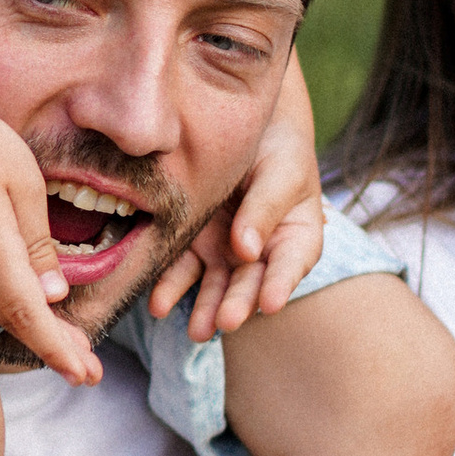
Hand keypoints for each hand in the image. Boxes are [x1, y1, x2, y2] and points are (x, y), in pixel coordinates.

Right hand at [0, 76, 95, 384]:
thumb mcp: (22, 180)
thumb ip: (38, 245)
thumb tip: (53, 297)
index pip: (28, 316)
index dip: (58, 350)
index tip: (85, 376)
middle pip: (9, 322)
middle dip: (51, 347)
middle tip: (89, 370)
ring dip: (24, 328)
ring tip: (66, 343)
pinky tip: (18, 305)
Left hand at [148, 103, 325, 344]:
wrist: (241, 124)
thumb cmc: (276, 147)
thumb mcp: (280, 170)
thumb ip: (265, 208)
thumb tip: (247, 250)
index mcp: (295, 237)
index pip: (291, 265)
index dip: (282, 284)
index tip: (271, 302)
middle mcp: (261, 254)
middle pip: (250, 283)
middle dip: (238, 304)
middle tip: (226, 321)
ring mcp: (225, 252)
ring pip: (216, 285)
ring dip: (205, 309)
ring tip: (195, 331)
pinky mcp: (193, 246)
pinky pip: (181, 270)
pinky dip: (170, 287)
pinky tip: (158, 305)